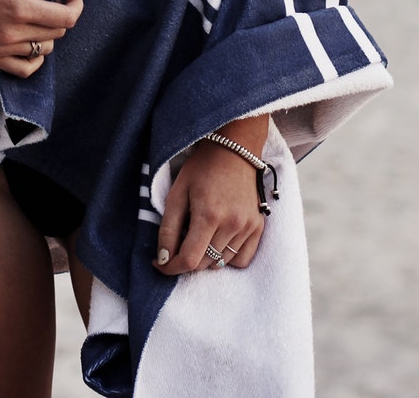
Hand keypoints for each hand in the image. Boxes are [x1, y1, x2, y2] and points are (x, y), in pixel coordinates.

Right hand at [0, 0, 82, 76]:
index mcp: (21, 8)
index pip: (65, 18)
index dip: (76, 6)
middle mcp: (13, 33)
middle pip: (56, 34)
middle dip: (61, 16)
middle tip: (52, 0)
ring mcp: (2, 48)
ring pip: (43, 51)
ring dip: (48, 34)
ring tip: (39, 18)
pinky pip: (23, 69)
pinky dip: (35, 60)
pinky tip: (33, 44)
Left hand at [153, 120, 268, 274]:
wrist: (234, 150)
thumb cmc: (201, 168)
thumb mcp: (177, 192)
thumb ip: (168, 228)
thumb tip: (163, 259)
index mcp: (209, 215)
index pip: (189, 260)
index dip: (171, 267)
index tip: (160, 263)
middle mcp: (232, 224)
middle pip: (204, 264)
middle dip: (186, 259)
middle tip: (178, 243)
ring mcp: (247, 227)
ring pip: (221, 263)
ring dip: (206, 258)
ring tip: (199, 235)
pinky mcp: (258, 226)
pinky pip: (242, 260)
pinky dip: (227, 258)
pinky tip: (218, 241)